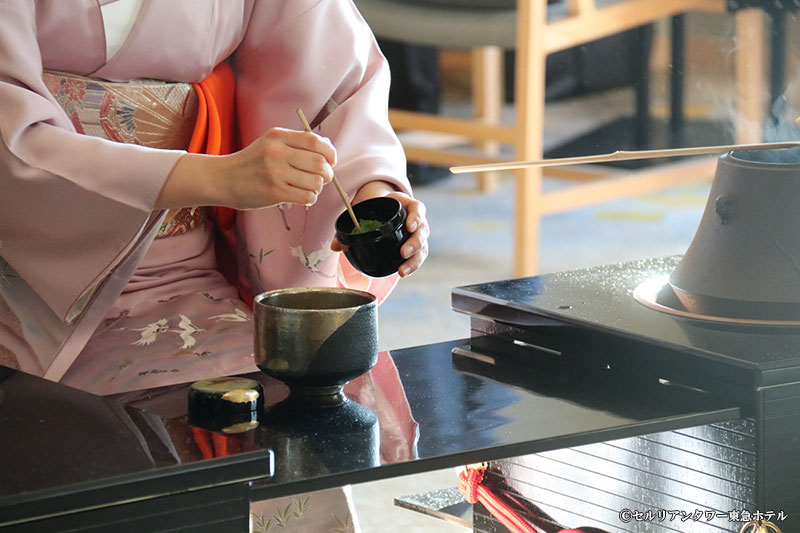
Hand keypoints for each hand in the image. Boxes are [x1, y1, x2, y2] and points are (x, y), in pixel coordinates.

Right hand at [157, 127, 335, 209]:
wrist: (223, 179)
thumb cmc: (251, 162)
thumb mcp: (270, 143)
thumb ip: (296, 143)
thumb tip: (328, 147)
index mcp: (278, 137)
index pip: (315, 142)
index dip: (330, 152)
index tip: (331, 161)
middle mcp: (277, 153)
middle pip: (319, 163)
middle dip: (327, 173)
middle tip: (323, 178)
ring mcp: (275, 173)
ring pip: (315, 182)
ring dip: (318, 187)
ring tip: (309, 188)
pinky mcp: (274, 192)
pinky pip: (306, 197)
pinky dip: (310, 198)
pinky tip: (302, 196)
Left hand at [331, 186, 428, 277]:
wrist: (383, 209)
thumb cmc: (376, 209)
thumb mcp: (366, 210)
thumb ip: (350, 225)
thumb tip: (334, 246)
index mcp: (407, 205)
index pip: (417, 209)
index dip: (416, 217)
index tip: (409, 226)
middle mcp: (416, 220)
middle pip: (422, 231)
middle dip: (415, 243)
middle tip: (403, 252)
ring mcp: (417, 234)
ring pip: (422, 247)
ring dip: (414, 259)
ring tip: (402, 270)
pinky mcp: (416, 246)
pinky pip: (418, 256)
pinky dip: (411, 265)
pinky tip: (402, 271)